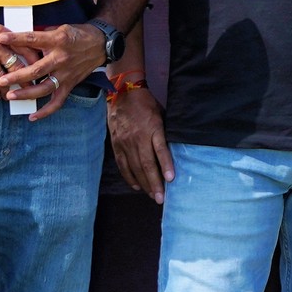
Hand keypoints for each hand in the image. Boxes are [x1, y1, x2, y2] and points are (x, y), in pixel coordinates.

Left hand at [0, 21, 105, 116]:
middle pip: (36, 70)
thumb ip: (42, 34)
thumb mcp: (60, 28)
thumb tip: (21, 39)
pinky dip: (45, 111)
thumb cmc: (78, 34)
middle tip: (1, 80)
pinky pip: (57, 102)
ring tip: (11, 96)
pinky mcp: (70, 84)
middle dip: (17, 76)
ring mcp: (66, 74)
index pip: (33, 39)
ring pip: (44, 88)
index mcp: (57, 40)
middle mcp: (60, 58)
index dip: (16, 39)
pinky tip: (32, 116)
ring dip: (26, 94)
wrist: (101, 44)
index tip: (1, 38)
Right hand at [0, 21, 42, 99]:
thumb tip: (27, 59)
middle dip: (26, 80)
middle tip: (32, 88)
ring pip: (6, 81)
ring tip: (11, 94)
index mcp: (1, 33)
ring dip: (9, 90)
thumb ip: (6, 43)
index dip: (36, 62)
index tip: (41, 71)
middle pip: (19, 67)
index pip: (26, 48)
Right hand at [105, 81, 174, 199]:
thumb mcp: (161, 114)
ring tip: (152, 196)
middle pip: (146, 164)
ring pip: (134, 168)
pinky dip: (129, 177)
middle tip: (161, 198)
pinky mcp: (116, 145)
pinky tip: (136, 186)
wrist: (122, 94)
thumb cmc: (146, 104)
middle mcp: (138, 137)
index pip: (160, 149)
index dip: (165, 165)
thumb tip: (175, 149)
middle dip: (154, 183)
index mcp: (152, 128)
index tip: (170, 179)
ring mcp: (125, 142)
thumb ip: (165, 132)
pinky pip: (123, 164)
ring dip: (144, 184)